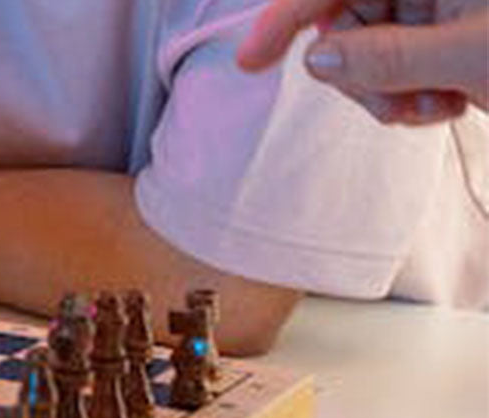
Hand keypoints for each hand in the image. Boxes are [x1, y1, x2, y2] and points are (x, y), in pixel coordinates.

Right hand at [237, 0, 487, 124]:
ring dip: (389, 93)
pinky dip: (410, 98)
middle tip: (397, 102)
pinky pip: (395, 70)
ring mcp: (439, 11)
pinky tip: (449, 103)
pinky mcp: (444, 41)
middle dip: (361, 72)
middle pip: (347, 22)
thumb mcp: (471, 55)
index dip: (285, 17)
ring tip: (435, 105)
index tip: (252, 60)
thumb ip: (390, 56)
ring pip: (368, 53)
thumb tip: (318, 59)